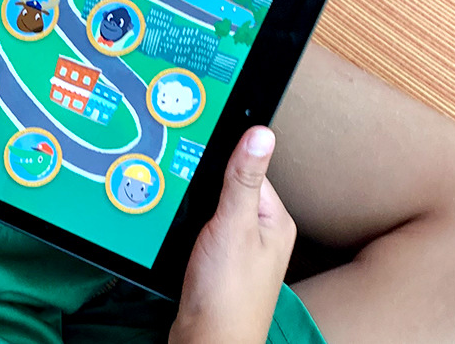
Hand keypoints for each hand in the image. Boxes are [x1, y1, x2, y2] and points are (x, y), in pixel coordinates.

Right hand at [170, 127, 296, 343]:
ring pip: (213, 212)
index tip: (195, 159)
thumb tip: (260, 132)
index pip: (248, 170)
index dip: (220, 165)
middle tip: (183, 194)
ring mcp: (240, 251)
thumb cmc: (227, 294)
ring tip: (184, 223)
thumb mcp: (233, 226)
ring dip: (194, 212)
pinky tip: (180, 239)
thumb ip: (243, 178)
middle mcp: (262, 234)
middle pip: (228, 189)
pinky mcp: (219, 264)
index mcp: (275, 220)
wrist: (207, 343)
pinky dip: (189, 230)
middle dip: (203, 189)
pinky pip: (204, 232)